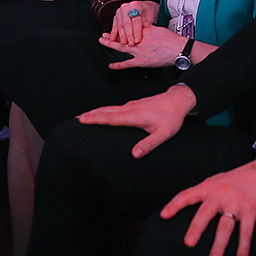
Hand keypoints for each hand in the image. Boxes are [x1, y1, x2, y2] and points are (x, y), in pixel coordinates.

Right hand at [78, 84, 194, 157]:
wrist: (178, 100)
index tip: (82, 119)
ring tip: (85, 116)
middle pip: (106, 111)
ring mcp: (131, 105)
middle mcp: (130, 109)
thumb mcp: (163, 134)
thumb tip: (134, 155)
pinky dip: (105, 110)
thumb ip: (149, 144)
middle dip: (91, 114)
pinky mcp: (134, 105)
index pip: (111, 118)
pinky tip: (104, 114)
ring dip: (97, 112)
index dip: (96, 119)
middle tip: (76, 118)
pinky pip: (116, 108)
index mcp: (134, 116)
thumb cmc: (171, 118)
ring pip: (110, 108)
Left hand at [101, 22, 191, 69]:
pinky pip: (127, 64)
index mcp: (144, 31)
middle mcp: (140, 40)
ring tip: (102, 42)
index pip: (129, 27)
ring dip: (111, 44)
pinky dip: (118, 65)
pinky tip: (111, 66)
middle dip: (112, 35)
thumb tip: (141, 25)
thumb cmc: (171, 39)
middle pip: (122, 36)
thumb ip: (147, 28)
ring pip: (121, 47)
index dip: (120, 27)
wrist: (178, 49)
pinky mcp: (142, 61)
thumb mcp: (158, 28)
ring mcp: (140, 51)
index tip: (115, 25)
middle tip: (103, 34)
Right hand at [108, 0, 159, 46]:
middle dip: (129, 35)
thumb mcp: (150, 18)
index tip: (137, 40)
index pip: (136, 20)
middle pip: (127, 23)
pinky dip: (113, 33)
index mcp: (136, 5)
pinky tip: (112, 39)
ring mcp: (120, 11)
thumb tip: (143, 34)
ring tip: (124, 44)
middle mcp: (126, 7)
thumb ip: (146, 25)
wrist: (143, 8)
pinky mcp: (116, 16)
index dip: (137, 31)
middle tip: (131, 44)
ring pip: (120, 25)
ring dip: (121, 36)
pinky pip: (114, 26)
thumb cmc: (147, 14)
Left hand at [159, 159, 255, 255]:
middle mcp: (220, 194)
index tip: (164, 215)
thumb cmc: (234, 181)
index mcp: (208, 187)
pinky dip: (243, 248)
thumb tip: (183, 207)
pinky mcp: (250, 211)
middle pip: (205, 213)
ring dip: (219, 246)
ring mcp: (236, 203)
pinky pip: (246, 232)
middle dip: (196, 228)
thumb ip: (201, 194)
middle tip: (188, 243)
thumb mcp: (214, 182)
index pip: (187, 195)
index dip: (174, 204)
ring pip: (225, 227)